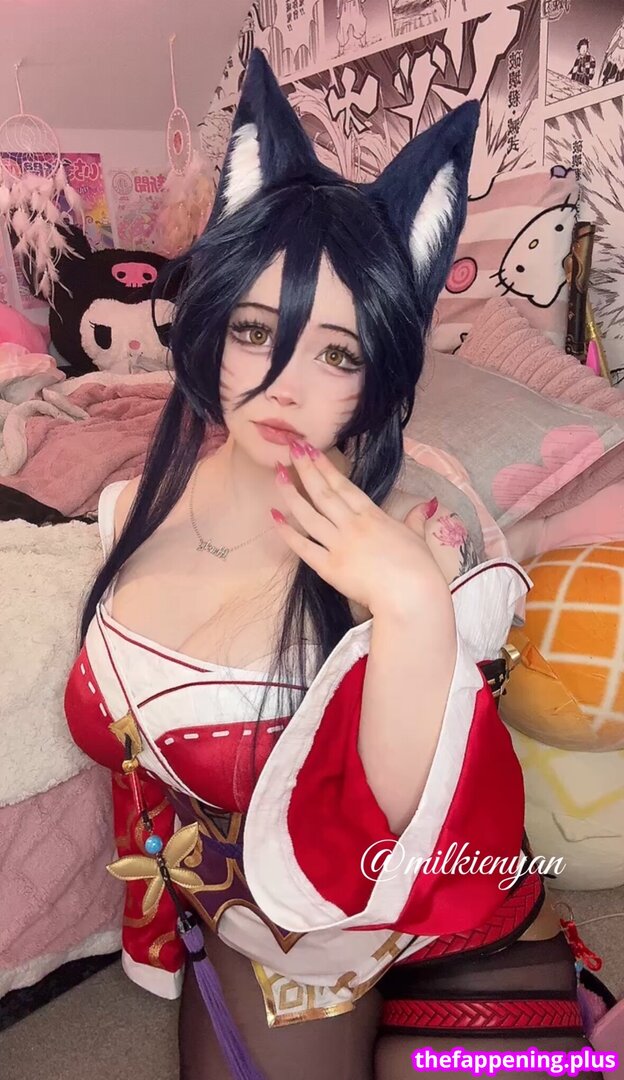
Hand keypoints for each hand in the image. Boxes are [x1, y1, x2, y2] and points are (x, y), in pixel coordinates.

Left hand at [270, 442, 447, 614]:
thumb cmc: (418, 568)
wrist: (410, 595)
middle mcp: (352, 525)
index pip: (344, 486)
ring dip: (291, 493)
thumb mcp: (417, 537)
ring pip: (309, 514)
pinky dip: (287, 532)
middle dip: (306, 468)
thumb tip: (427, 505)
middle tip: (291, 448)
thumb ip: (415, 518)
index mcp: (372, 515)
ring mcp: (338, 545)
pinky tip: (274, 515)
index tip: (311, 450)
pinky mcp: (329, 567)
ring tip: (278, 473)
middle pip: (323, 492)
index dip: (326, 466)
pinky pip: (303, 547)